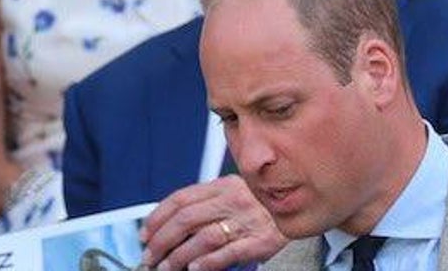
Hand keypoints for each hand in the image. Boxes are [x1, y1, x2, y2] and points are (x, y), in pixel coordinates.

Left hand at [139, 176, 287, 270]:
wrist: (302, 204)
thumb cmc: (262, 201)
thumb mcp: (235, 190)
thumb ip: (208, 201)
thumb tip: (174, 220)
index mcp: (222, 185)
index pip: (181, 199)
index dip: (158, 216)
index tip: (145, 233)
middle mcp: (231, 200)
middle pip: (186, 219)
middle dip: (162, 240)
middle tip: (150, 256)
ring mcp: (245, 221)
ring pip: (203, 237)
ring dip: (179, 255)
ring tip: (166, 268)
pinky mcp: (260, 241)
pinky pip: (229, 252)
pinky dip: (209, 262)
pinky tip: (194, 269)